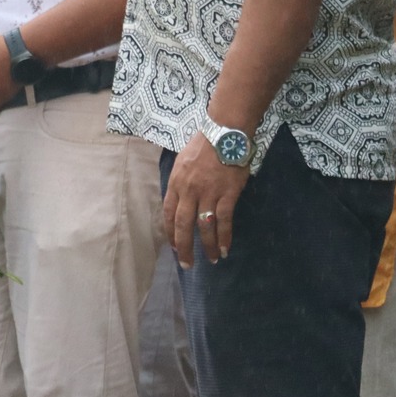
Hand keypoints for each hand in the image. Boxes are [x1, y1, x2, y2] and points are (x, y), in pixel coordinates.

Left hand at [161, 133, 248, 267]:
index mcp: (176, 182)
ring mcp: (208, 193)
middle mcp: (189, 190)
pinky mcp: (227, 194)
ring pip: (204, 226)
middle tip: (187, 264)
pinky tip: (224, 248)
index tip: (174, 247)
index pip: (168, 213)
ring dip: (207, 246)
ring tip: (212, 260)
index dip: (170, 232)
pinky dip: (224, 237)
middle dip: (184, 247)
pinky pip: (224, 221)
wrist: (224, 132)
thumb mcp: (182, 162)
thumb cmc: (203, 145)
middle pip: (183, 225)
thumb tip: (179, 202)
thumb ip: (180, 183)